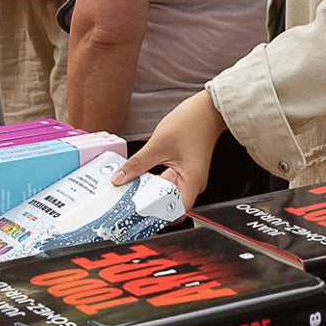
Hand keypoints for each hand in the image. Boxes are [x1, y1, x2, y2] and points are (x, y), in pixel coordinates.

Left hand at [111, 89, 227, 211]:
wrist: (205, 109)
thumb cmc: (192, 123)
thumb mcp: (158, 144)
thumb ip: (137, 164)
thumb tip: (120, 178)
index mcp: (192, 181)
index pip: (175, 211)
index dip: (156, 216)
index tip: (137, 216)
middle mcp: (193, 184)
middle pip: (168, 204)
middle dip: (148, 205)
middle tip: (127, 205)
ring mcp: (188, 178)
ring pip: (166, 194)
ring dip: (149, 194)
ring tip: (131, 192)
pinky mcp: (183, 171)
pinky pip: (166, 183)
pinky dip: (153, 183)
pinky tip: (140, 178)